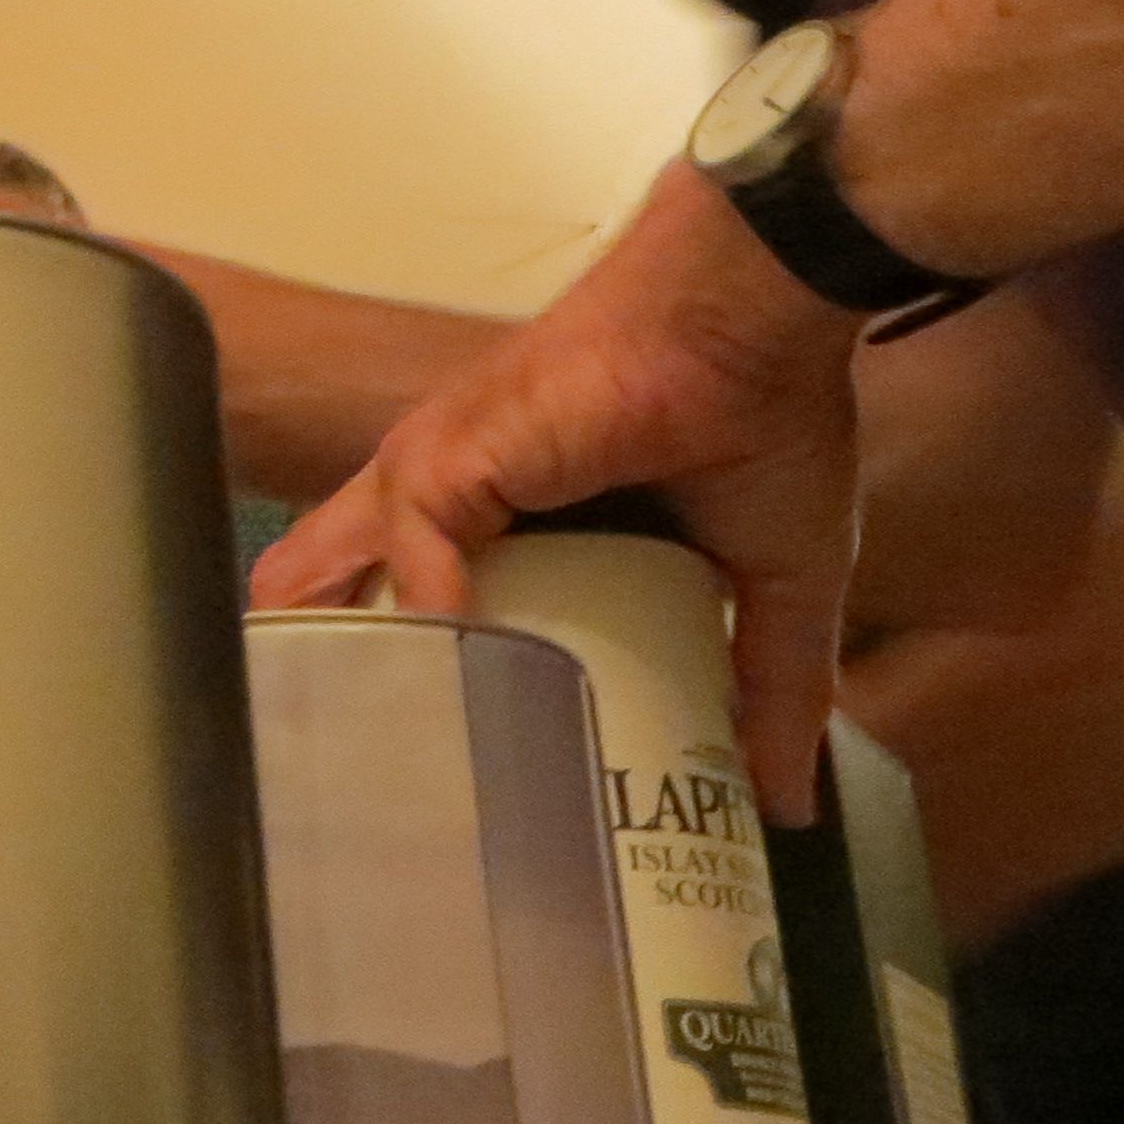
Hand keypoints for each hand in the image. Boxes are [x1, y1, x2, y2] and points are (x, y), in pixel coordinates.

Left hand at [249, 165, 865, 821]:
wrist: (760, 321)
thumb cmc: (764, 425)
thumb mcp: (769, 584)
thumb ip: (767, 689)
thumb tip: (785, 803)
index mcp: (511, 522)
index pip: (416, 606)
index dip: (404, 679)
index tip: (415, 769)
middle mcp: (452, 499)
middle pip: (345, 595)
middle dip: (338, 678)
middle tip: (363, 782)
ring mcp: (439, 475)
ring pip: (343, 578)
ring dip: (347, 662)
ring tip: (361, 760)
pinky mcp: (449, 457)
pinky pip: (405, 553)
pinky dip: (415, 628)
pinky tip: (434, 700)